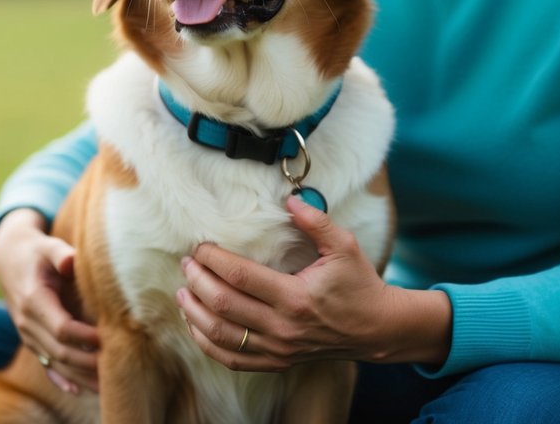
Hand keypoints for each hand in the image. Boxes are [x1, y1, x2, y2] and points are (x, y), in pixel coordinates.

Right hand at [0, 208, 100, 393]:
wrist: (9, 261)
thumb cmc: (37, 252)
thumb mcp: (47, 246)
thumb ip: (60, 253)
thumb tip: (71, 260)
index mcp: (34, 300)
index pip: (61, 328)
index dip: (85, 337)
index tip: (109, 338)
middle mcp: (27, 322)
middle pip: (59, 351)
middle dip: (88, 362)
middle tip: (117, 365)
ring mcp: (27, 335)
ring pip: (54, 363)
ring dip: (80, 376)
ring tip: (107, 386)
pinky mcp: (31, 341)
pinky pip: (45, 365)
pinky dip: (61, 380)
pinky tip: (78, 390)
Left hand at [176, 195, 401, 371]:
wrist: (377, 329)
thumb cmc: (360, 285)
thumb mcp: (344, 246)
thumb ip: (316, 221)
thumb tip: (290, 199)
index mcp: (296, 297)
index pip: (240, 276)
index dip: (214, 259)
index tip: (200, 246)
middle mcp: (283, 327)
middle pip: (223, 305)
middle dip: (198, 282)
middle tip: (187, 263)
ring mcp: (278, 348)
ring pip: (222, 335)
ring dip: (195, 314)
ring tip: (182, 292)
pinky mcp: (277, 361)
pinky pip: (232, 358)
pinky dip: (208, 343)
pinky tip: (196, 325)